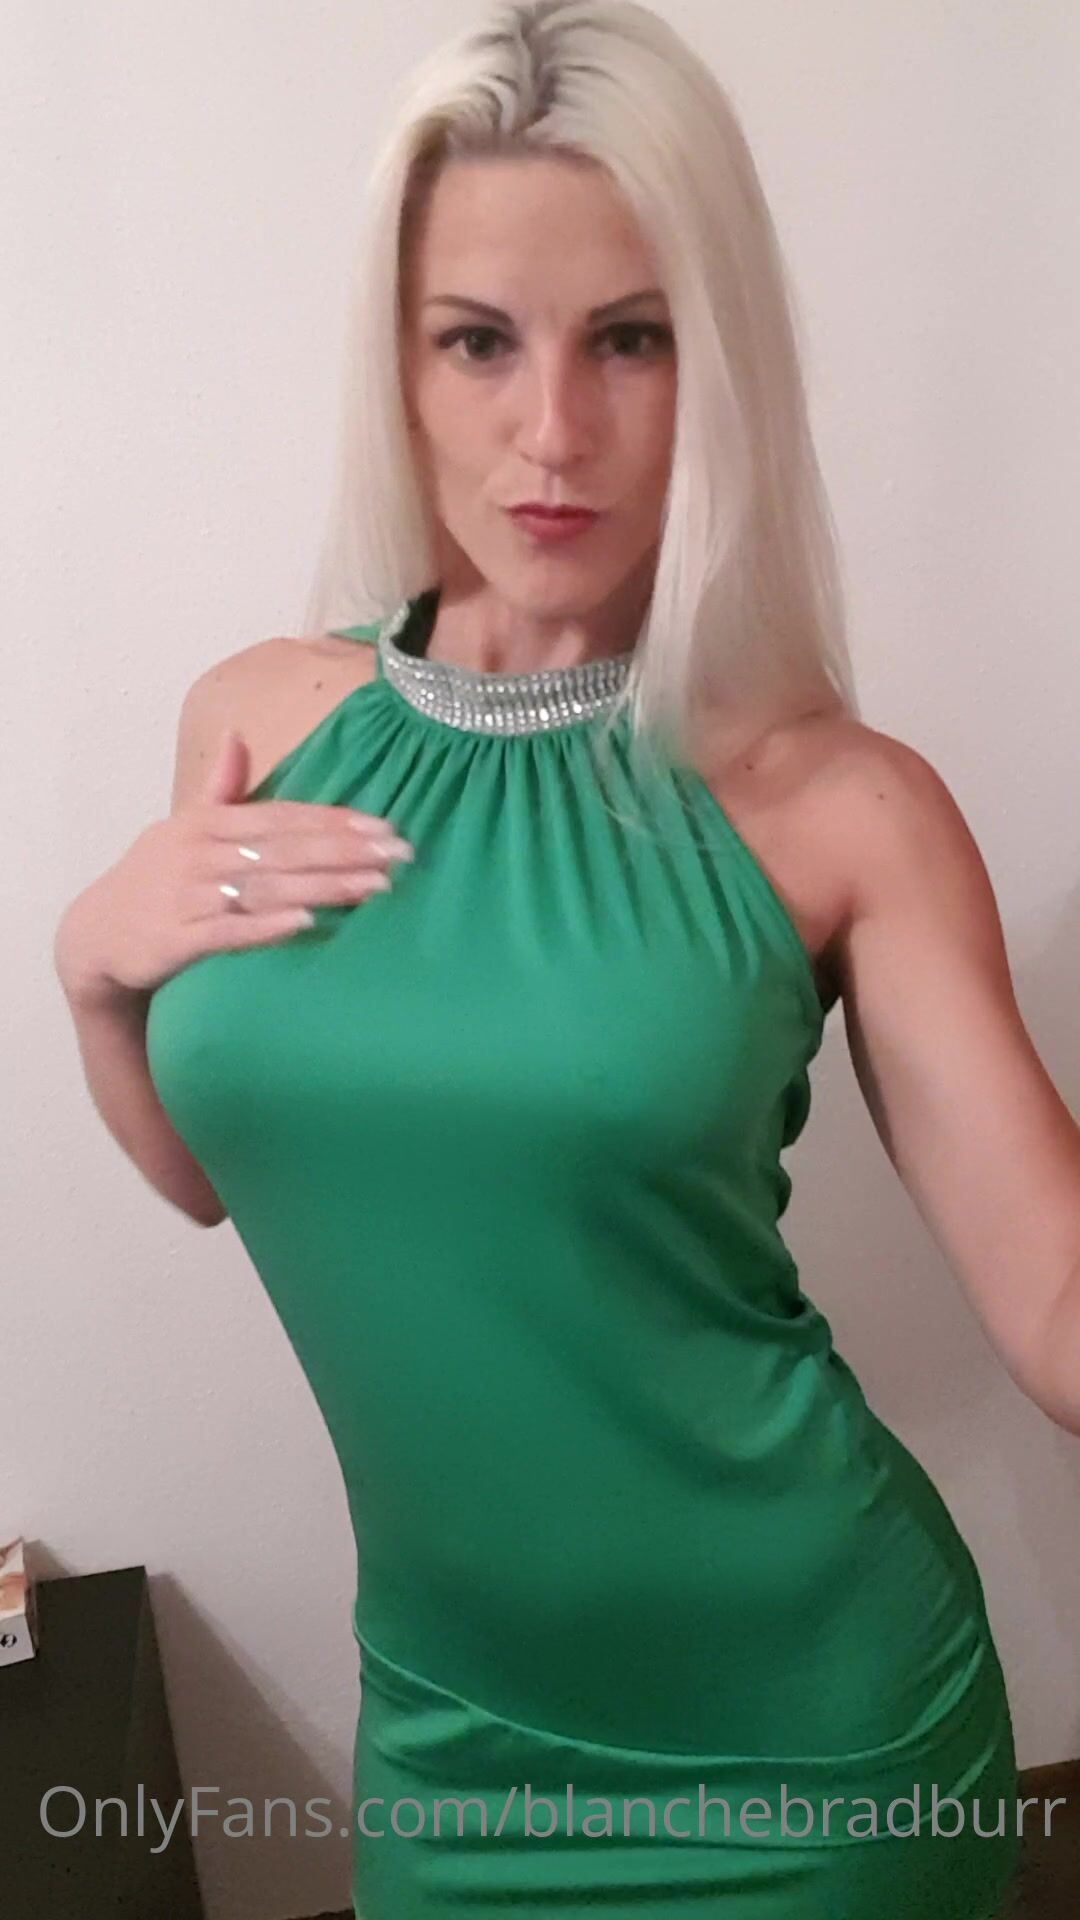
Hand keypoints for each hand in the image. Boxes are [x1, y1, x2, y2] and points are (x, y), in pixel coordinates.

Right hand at [54, 727, 413, 1006]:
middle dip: (345, 850)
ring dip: (323, 886)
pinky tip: (306, 921)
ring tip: (374, 887)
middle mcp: (198, 853)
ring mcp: (187, 895)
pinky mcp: (176, 938)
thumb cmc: (154, 880)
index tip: (384, 826)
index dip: (334, 821)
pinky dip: (267, 924)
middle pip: (283, 848)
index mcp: (206, 823)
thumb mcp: (182, 827)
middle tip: (398, 854)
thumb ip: (220, 789)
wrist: (94, 936)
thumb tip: (239, 735)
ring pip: (266, 886)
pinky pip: (228, 930)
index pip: (282, 816)